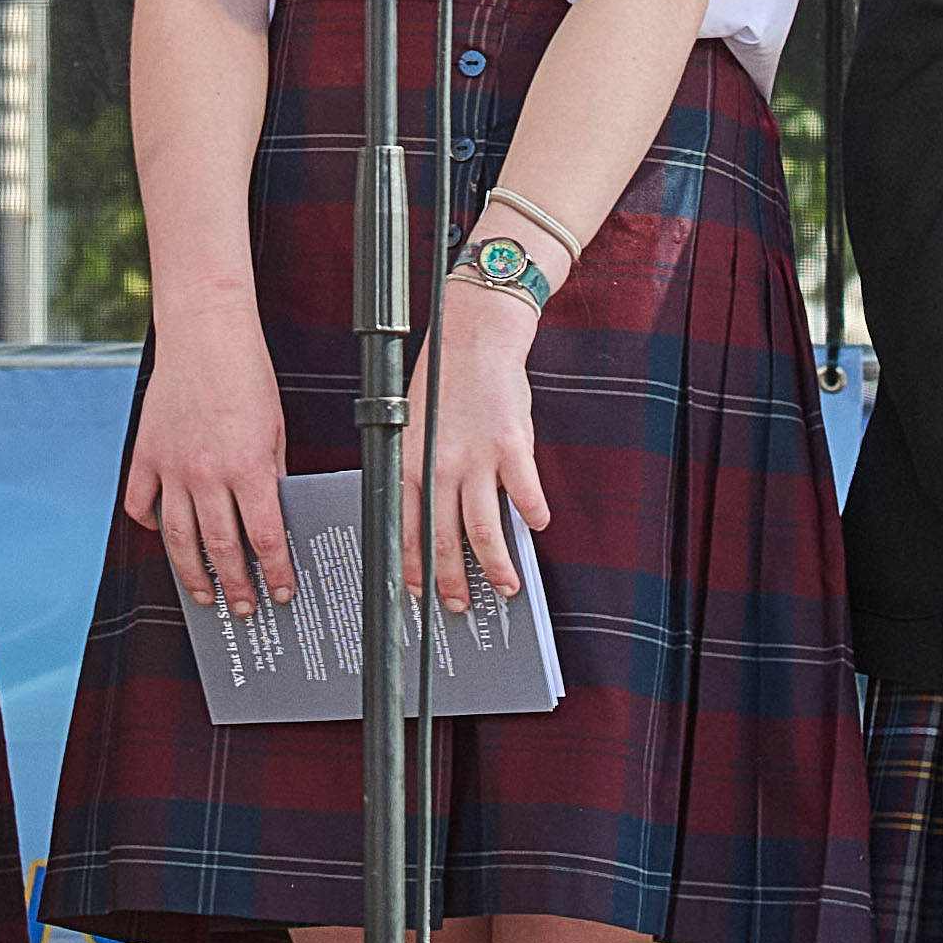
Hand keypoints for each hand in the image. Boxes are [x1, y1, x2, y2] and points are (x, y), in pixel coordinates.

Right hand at [126, 318, 299, 620]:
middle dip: (236, 585)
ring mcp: (172, 466)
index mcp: (249, 467)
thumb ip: (270, 475)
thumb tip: (271, 515)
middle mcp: (208, 473)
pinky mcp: (146, 454)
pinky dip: (150, 524)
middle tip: (245, 607)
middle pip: (221, 547)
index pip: (265, 537)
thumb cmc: (247, 376)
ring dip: (192, 573)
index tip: (281, 592)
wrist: (205, 335)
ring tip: (205, 594)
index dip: (275, 572)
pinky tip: (164, 536)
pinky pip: (141, 503)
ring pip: (178, 537)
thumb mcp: (276, 430)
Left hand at [408, 284, 546, 615]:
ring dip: (496, 567)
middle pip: (444, 540)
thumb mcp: (414, 427)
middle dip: (452, 581)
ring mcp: (478, 459)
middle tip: (458, 605)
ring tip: (506, 586)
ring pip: (484, 531)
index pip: (406, 530)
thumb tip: (427, 515)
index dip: (413, 569)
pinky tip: (536, 527)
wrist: (475, 337)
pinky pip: (525, 497)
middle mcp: (440, 466)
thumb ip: (420, 470)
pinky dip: (533, 518)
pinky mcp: (512, 448)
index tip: (418, 592)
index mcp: (411, 463)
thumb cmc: (443, 380)